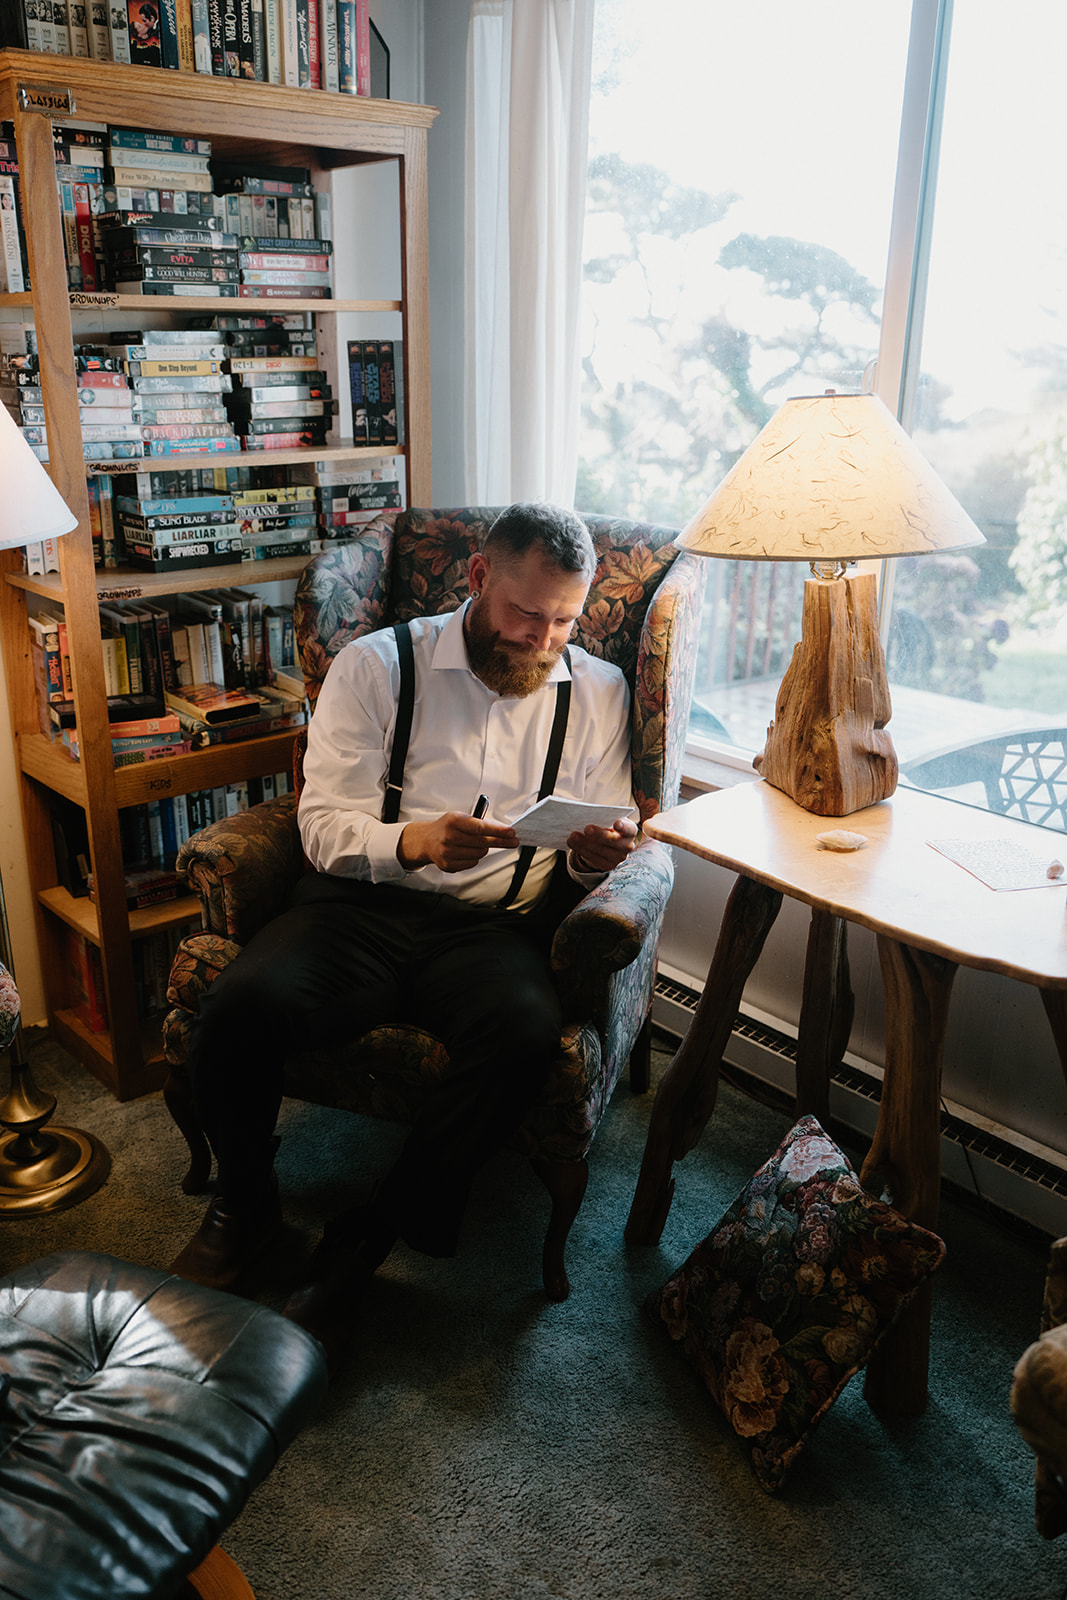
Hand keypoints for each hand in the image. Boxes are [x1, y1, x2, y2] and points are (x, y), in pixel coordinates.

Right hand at [398, 812, 517, 872]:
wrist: (426, 841)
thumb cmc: (447, 827)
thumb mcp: (460, 817)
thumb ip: (479, 822)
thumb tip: (503, 830)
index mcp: (453, 821)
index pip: (480, 827)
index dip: (498, 831)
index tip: (511, 832)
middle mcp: (449, 837)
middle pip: (483, 842)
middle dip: (500, 841)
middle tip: (512, 840)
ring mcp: (448, 852)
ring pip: (480, 854)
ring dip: (483, 849)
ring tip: (476, 843)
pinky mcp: (448, 865)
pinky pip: (472, 863)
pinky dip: (474, 858)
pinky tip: (466, 851)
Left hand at [567, 816, 637, 873]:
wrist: (608, 844)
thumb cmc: (608, 827)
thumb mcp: (609, 821)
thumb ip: (604, 819)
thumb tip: (587, 815)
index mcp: (630, 831)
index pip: (629, 829)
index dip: (624, 827)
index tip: (616, 823)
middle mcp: (627, 846)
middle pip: (613, 841)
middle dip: (599, 835)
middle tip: (587, 829)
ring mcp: (618, 858)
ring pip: (600, 850)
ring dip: (585, 842)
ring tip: (573, 835)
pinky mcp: (607, 865)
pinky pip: (593, 858)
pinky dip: (580, 849)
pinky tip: (572, 842)